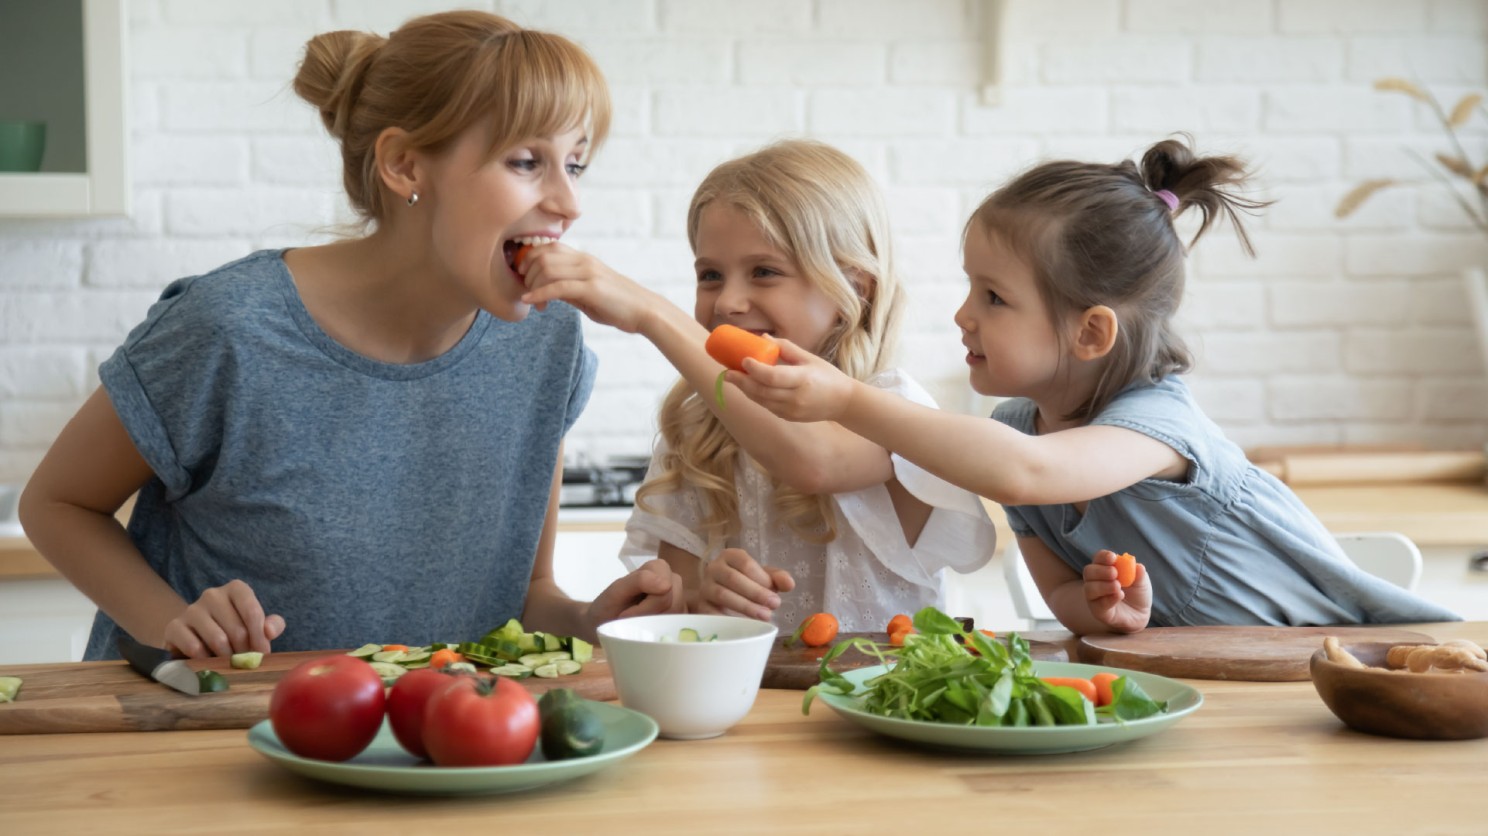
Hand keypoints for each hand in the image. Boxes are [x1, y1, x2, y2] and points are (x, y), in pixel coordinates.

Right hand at [163, 579, 284, 658]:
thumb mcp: (256, 626)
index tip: (262, 654)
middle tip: (245, 664)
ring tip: (229, 663)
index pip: (252, 612)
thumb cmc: (233, 630)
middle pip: (236, 630)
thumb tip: (269, 630)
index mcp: (236, 589)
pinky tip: (208, 661)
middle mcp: (212, 594)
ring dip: (226, 658)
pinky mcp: (174, 627)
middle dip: (244, 652)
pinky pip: (194, 647)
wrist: (196, 636)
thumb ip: (272, 625)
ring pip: (217, 639)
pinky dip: (205, 660)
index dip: (259, 637)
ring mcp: (191, 609)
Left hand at [519, 243, 658, 332]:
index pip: (548, 247)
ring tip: (532, 301)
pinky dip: (539, 294)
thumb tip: (547, 292)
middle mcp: (584, 261)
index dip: (529, 258)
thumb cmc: (619, 305)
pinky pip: (558, 287)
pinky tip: (531, 302)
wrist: (645, 311)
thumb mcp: (589, 295)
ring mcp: (588, 273)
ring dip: (532, 285)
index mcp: (584, 259)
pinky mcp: (591, 288)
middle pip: (542, 255)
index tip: (523, 276)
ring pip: (546, 268)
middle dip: (526, 273)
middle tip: (526, 291)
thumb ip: (568, 290)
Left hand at [585, 559, 685, 632]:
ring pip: (677, 616)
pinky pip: (679, 626)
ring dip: (656, 625)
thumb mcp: (616, 592)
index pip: (665, 592)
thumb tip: (666, 585)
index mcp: (658, 568)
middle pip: (674, 604)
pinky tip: (650, 629)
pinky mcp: (679, 616)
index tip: (626, 614)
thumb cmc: (607, 607)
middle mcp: (672, 580)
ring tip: (639, 623)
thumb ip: (639, 581)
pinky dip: (663, 631)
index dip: (646, 608)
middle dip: (651, 616)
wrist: (601, 624)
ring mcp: (678, 599)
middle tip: (632, 620)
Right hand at [697, 548, 794, 621]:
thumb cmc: (746, 584)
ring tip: (765, 616)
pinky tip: (744, 625)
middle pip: (733, 578)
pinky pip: (711, 612)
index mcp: (730, 556)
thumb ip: (778, 578)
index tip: (776, 593)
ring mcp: (705, 587)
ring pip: (722, 595)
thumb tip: (789, 584)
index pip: (745, 563)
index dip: (761, 578)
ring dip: (745, 607)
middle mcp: (714, 568)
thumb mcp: (764, 578)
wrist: (721, 598)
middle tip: (774, 605)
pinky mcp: (700, 606)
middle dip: (756, 593)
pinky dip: (727, 619)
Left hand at [724, 338, 856, 423]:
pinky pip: (767, 406)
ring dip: (746, 390)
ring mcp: (792, 410)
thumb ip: (786, 348)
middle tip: (727, 373)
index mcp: (803, 379)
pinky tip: (748, 387)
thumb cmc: (827, 376)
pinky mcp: (789, 417)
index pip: (774, 376)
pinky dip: (756, 397)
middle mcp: (796, 397)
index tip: (743, 360)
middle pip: (763, 391)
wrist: (843, 402)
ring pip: (762, 401)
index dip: (756, 369)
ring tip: (733, 379)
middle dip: (742, 382)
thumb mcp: (810, 358)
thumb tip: (762, 338)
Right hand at [1082, 549, 1150, 632]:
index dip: (1103, 557)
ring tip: (1118, 586)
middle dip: (1101, 571)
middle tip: (1115, 573)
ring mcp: (1094, 596)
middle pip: (1089, 571)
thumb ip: (1140, 574)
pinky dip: (1108, 599)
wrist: (1140, 614)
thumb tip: (1138, 567)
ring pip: (1090, 588)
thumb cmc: (1137, 593)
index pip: (1098, 558)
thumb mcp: (1142, 582)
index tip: (1112, 557)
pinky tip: (1119, 596)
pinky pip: (1098, 604)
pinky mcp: (1098, 611)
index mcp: (1104, 568)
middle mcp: (1095, 581)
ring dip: (1103, 586)